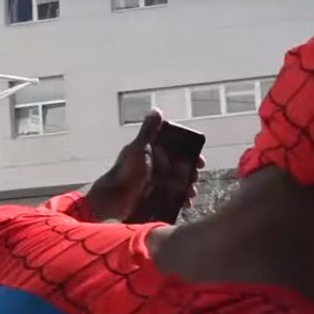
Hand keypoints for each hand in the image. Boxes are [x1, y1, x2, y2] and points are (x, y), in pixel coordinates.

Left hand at [85, 109, 205, 222]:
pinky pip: (173, 199)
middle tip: (194, 179)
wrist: (114, 199)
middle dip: (191, 174)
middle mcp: (155, 168)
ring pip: (179, 185)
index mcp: (152, 153)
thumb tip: (156, 110)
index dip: (191, 155)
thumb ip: (149, 131)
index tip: (200, 162)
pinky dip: (182, 201)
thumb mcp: (139, 148)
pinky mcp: (155, 199)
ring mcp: (155, 184)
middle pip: (181, 169)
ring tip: (190, 194)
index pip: (178, 151)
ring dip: (189, 188)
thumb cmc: (126, 171)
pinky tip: (186, 203)